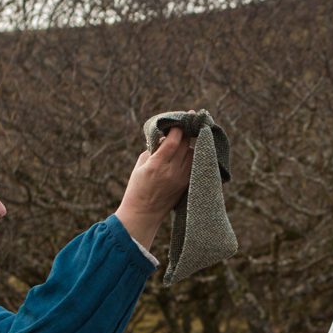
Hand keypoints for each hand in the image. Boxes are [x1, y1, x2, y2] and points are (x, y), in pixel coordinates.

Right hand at [116, 123, 193, 247]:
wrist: (143, 213)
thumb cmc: (137, 188)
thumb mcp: (140, 165)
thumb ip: (154, 150)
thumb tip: (167, 138)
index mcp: (157, 165)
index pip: (174, 141)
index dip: (179, 128)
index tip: (182, 118)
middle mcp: (172, 171)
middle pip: (186, 145)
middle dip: (188, 131)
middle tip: (190, 121)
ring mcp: (181, 179)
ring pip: (194, 154)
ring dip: (192, 143)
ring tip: (189, 136)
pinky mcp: (186, 184)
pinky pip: (195, 165)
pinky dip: (194, 155)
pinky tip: (192, 149)